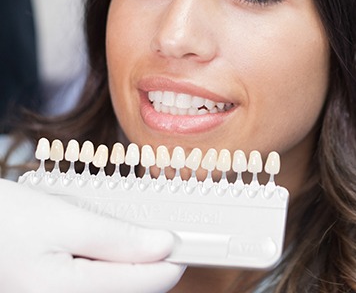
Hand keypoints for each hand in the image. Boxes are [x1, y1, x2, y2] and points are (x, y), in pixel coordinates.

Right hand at [0, 179, 183, 292]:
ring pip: (118, 289)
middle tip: (160, 230)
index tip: (190, 238)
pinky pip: (99, 287)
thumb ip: (117, 238)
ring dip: (132, 264)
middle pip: (134, 290)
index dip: (172, 258)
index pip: (146, 282)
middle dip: (152, 261)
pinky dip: (113, 269)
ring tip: (134, 235)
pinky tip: (110, 249)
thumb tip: (164, 245)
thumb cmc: (8, 219)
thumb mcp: (65, 221)